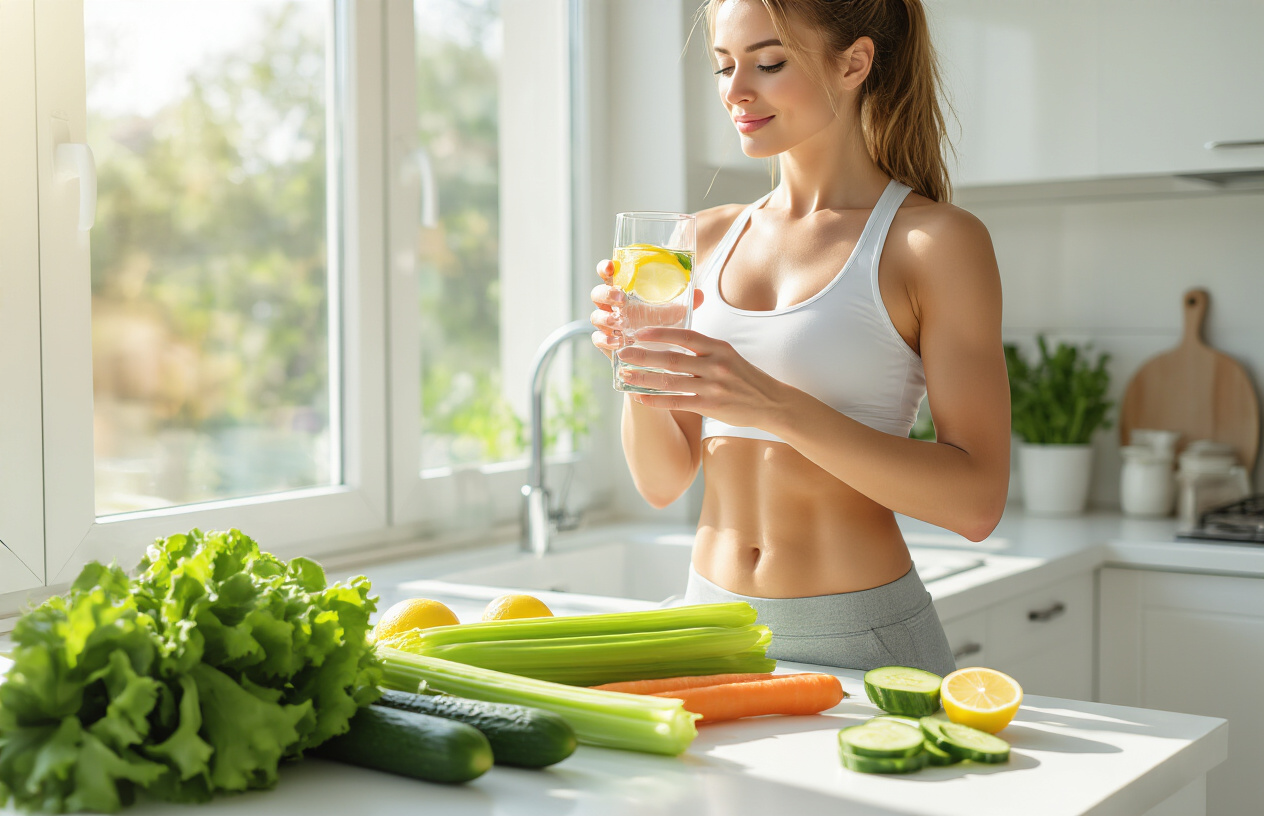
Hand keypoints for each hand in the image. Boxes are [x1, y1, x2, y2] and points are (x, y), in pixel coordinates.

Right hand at [589, 260, 704, 359]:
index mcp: (623, 290)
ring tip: (619, 322)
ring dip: (605, 318)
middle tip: (622, 299)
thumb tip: (700, 294)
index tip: (611, 266)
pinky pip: (597, 339)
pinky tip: (617, 342)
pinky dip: (605, 339)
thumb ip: (685, 302)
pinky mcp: (605, 342)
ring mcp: (607, 324)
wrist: (656, 354)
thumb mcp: (674, 312)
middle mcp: (611, 305)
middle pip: (598, 293)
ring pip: (595, 316)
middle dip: (606, 294)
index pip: (609, 274)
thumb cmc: (660, 325)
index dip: (605, 267)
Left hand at [614, 327, 792, 428]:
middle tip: (622, 352)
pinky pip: (678, 402)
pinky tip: (640, 398)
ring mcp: (713, 387)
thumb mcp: (728, 355)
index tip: (638, 331)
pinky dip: (656, 400)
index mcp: (719, 347)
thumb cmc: (745, 377)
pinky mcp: (711, 406)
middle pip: (672, 358)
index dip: (660, 332)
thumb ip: (703, 349)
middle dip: (643, 355)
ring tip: (625, 375)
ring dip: (644, 378)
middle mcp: (716, 365)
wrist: (771, 403)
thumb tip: (671, 338)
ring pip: (671, 382)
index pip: (685, 335)